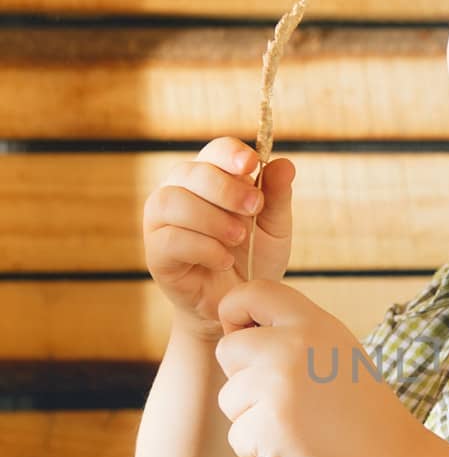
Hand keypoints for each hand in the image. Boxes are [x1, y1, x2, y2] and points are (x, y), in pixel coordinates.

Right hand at [143, 136, 295, 341]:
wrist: (239, 306)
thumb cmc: (253, 259)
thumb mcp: (274, 228)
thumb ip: (277, 197)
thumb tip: (284, 164)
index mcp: (208, 178)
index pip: (214, 151)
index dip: (230, 153)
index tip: (251, 164)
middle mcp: (179, 192)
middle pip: (190, 172)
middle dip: (225, 188)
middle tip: (253, 208)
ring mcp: (161, 222)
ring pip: (173, 201)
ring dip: (211, 217)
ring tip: (239, 237)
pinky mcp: (156, 254)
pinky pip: (170, 239)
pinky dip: (202, 247)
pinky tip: (224, 259)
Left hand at [215, 279, 413, 456]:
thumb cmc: (356, 407)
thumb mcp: (335, 349)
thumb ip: (291, 331)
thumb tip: (238, 327)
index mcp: (311, 322)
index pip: (250, 293)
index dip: (236, 313)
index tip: (248, 337)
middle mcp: (292, 346)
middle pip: (228, 350)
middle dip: (244, 377)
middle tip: (283, 396)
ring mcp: (278, 386)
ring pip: (229, 398)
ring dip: (252, 417)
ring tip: (296, 423)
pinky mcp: (268, 426)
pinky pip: (236, 436)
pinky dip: (258, 449)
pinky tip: (293, 446)